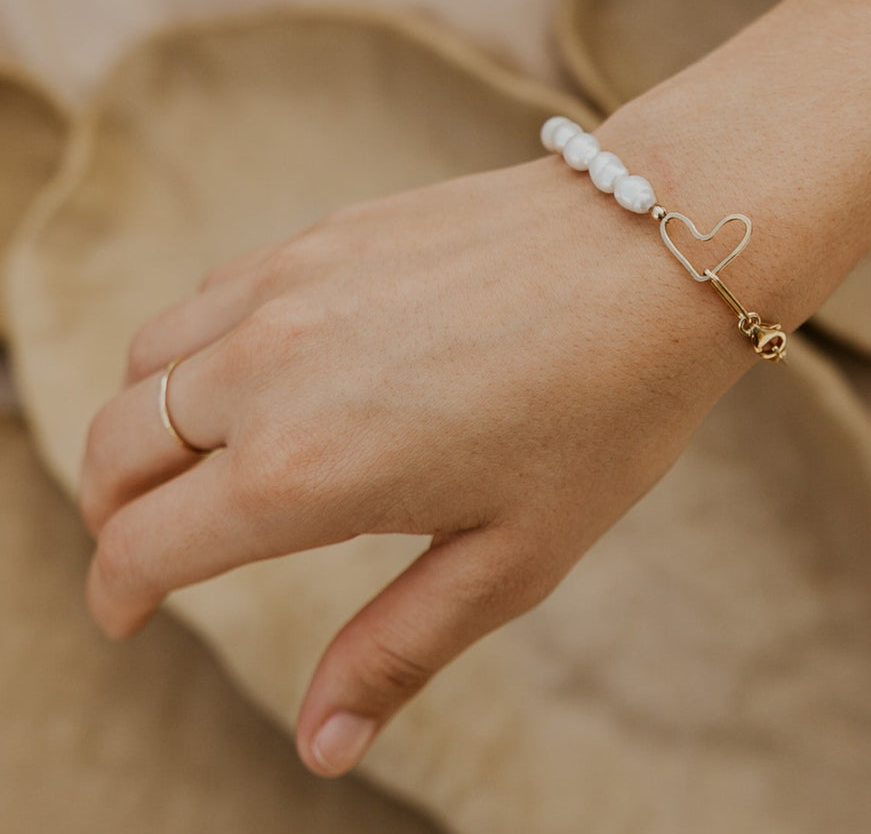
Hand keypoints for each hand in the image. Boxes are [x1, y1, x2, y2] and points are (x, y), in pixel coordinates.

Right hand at [77, 151, 747, 775]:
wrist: (651, 252)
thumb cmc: (601, 410)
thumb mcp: (511, 558)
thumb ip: (397, 648)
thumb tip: (320, 744)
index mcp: (302, 470)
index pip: (142, 546)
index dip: (118, 596)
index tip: (128, 615)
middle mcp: (266, 367)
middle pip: (112, 447)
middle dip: (111, 516)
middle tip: (146, 551)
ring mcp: (286, 284)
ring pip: (147, 363)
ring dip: (142, 425)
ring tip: (192, 466)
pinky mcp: (320, 233)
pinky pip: (210, 296)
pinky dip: (195, 351)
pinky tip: (255, 374)